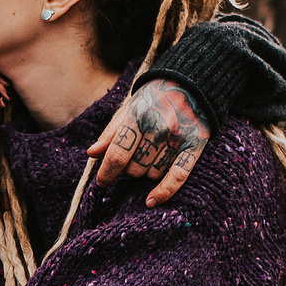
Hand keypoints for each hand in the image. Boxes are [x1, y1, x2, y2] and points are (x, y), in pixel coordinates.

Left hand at [88, 78, 208, 205]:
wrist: (190, 84)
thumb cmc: (153, 99)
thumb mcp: (128, 109)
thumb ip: (110, 132)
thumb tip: (91, 154)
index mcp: (138, 116)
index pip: (117, 154)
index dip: (106, 173)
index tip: (101, 183)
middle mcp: (158, 127)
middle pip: (134, 168)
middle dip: (128, 169)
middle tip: (133, 157)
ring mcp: (178, 138)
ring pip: (152, 174)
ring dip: (146, 172)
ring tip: (149, 156)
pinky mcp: (195, 146)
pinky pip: (178, 176)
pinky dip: (164, 191)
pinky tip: (151, 201)